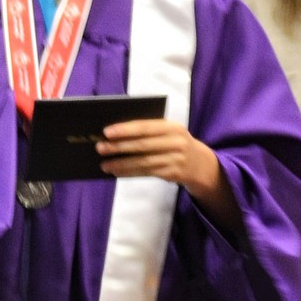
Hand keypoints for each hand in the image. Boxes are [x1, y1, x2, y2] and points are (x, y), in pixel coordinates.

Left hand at [98, 118, 239, 233]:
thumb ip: (149, 132)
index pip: (146, 127)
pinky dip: (130, 172)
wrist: (200, 164)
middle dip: (119, 147)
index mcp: (173, 127)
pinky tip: (117, 172)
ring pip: (143, 162)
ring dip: (121, 164)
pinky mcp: (173, 174)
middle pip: (142, 145)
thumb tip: (116, 135)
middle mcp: (176, 142)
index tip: (106, 131)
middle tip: (100, 148)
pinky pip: (147, 173)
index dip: (125, 129)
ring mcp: (176, 159)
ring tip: (104, 164)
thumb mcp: (168, 134)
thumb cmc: (175, 144)